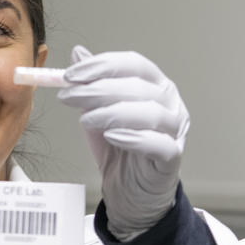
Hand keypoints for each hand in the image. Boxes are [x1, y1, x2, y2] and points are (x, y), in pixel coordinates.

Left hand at [58, 46, 189, 240]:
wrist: (129, 192)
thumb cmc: (119, 150)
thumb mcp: (98, 113)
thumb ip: (91, 84)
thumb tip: (79, 52)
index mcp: (154, 84)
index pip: (132, 64)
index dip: (102, 66)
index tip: (70, 75)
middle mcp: (170, 102)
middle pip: (138, 86)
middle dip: (99, 89)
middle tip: (69, 96)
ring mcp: (175, 129)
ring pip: (151, 112)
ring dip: (113, 112)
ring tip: (85, 120)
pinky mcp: (173, 156)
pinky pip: (159, 143)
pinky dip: (134, 138)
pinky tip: (111, 137)